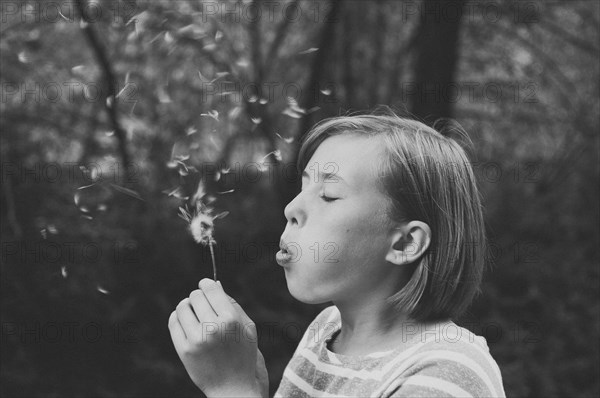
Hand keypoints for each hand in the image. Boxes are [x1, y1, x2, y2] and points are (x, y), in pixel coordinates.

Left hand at [168, 278, 267, 397]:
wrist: (234, 388)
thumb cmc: (244, 355)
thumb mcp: (248, 328)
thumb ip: (232, 303)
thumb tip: (215, 284)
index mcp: (231, 320)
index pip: (211, 289)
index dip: (206, 283)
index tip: (205, 285)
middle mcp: (213, 329)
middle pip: (195, 296)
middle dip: (199, 296)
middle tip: (202, 303)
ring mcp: (196, 340)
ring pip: (182, 307)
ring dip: (187, 306)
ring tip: (194, 313)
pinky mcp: (184, 351)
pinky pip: (173, 322)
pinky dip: (178, 317)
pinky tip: (186, 322)